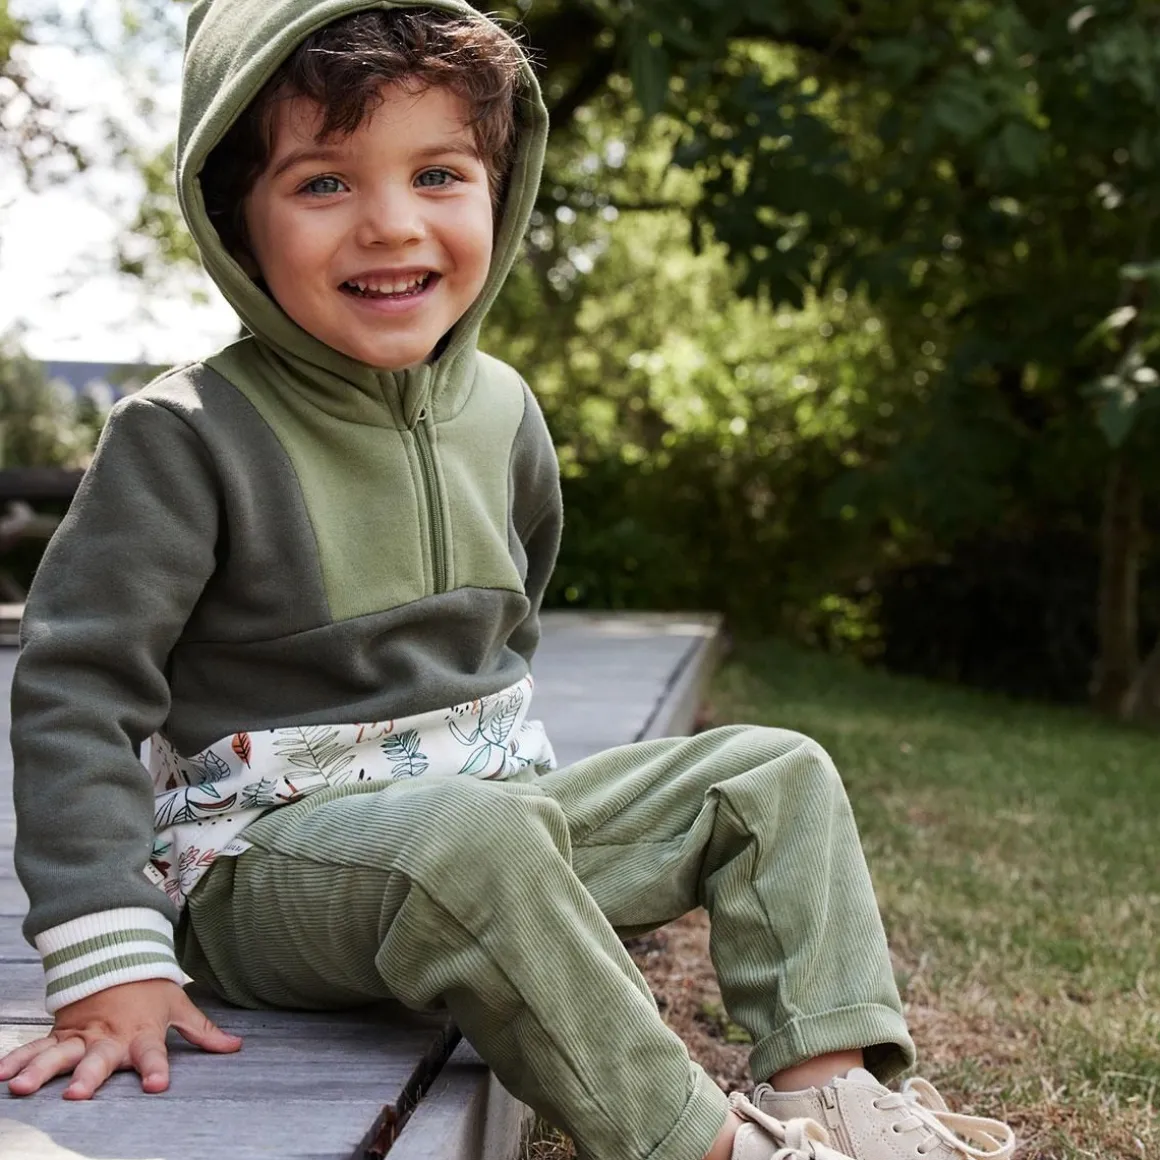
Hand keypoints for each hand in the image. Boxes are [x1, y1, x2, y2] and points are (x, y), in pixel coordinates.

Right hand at [0, 978, 241, 1098]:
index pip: (153, 1054)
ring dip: (40, 1071)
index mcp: (142, 1033)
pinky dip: (17, 1059)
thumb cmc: (150, 988)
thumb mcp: (178, 1006)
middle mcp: (109, 1038)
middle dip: (89, 1077)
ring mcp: (81, 1035)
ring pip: (59, 1055)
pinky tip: (1, 1076)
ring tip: (21, 1089)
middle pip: (98, 1059)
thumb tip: (235, 1047)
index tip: (158, 1085)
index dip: (156, 1069)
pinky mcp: (59, 1032)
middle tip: (76, 1095)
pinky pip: (35, 1047)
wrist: (117, 955)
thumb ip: (203, 1032)